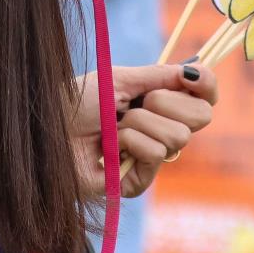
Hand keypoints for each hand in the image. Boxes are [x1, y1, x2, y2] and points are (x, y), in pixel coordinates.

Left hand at [73, 63, 216, 197]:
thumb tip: (192, 71)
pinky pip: (157, 154)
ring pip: (178, 136)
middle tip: (134, 104)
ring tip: (112, 128)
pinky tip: (108, 148)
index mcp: (159, 103)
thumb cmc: (75, 103)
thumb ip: (159, 75)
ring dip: (138, 124)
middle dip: (165, 102)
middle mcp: (160, 130)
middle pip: (201, 116)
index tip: (189, 77)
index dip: (206, 85)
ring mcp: (151, 158)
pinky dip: (129, 143)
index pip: (205, 97)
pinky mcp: (138, 181)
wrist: (46, 129)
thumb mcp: (120, 79)